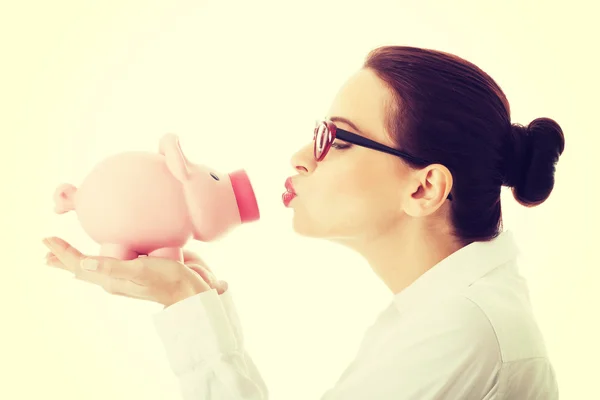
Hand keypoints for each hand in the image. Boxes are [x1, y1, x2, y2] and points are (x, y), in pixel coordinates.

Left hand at [43, 237, 227, 306]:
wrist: (190, 290)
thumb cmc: (167, 280)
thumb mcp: (140, 271)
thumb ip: (112, 267)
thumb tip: (83, 262)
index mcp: (111, 279)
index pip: (79, 264)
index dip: (62, 252)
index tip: (46, 239)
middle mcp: (115, 278)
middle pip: (82, 267)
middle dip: (64, 258)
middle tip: (47, 250)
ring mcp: (126, 275)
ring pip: (94, 266)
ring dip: (79, 259)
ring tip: (66, 255)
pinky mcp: (138, 269)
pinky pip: (111, 263)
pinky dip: (99, 258)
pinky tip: (104, 254)